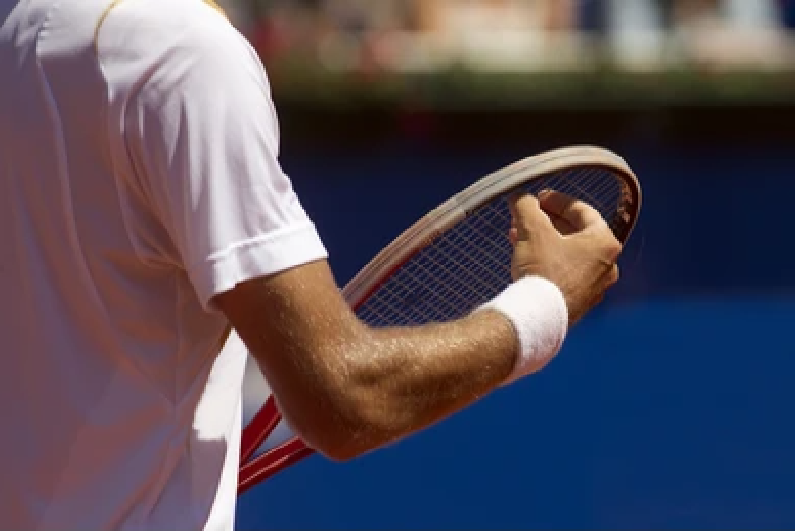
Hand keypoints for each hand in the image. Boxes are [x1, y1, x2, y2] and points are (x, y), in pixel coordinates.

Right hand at [508, 189, 621, 324]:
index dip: (557, 201)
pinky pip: (565, 273)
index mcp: (604, 242)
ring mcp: (595, 286)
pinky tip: (526, 258)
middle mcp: (607, 265)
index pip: (582, 211)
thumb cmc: (543, 271)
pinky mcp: (579, 302)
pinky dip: (548, 261)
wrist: (539, 317)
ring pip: (568, 254)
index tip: (538, 198)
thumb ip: (526, 205)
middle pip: (575, 233)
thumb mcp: (532, 230)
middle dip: (547, 222)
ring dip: (544, 241)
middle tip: (528, 216)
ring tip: (519, 236)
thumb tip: (520, 195)